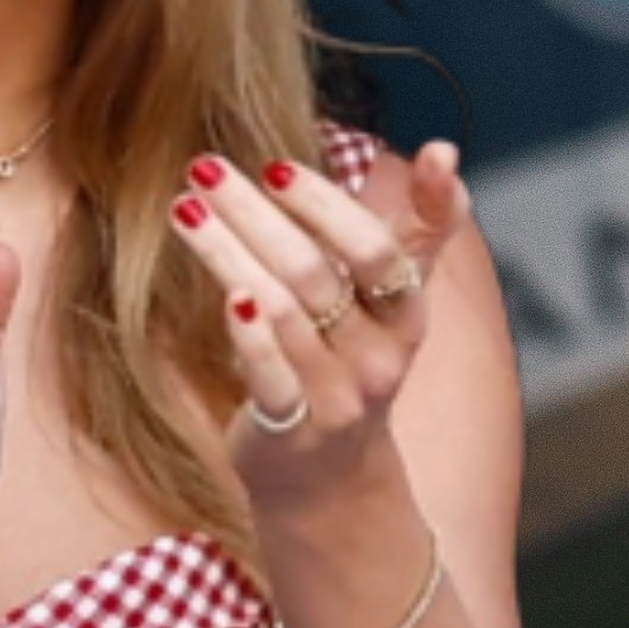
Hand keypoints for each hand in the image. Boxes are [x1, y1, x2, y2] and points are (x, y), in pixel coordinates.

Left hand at [171, 142, 471, 515]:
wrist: (330, 479)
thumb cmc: (355, 361)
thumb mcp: (397, 298)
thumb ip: (422, 224)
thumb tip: (443, 148)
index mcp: (407, 314)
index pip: (377, 250)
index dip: (329, 207)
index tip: (278, 167)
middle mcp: (379, 355)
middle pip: (317, 272)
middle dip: (257, 213)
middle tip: (206, 167)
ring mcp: (336, 395)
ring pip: (282, 311)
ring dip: (228, 253)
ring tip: (185, 208)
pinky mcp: (291, 430)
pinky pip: (270, 374)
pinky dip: (249, 332)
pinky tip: (224, 290)